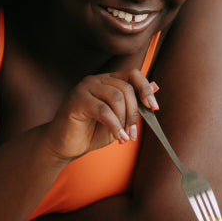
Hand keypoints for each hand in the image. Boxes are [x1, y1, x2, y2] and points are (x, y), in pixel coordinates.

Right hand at [43, 69, 158, 161]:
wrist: (65, 146)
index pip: (133, 74)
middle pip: (126, 88)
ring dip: (124, 120)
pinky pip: (103, 110)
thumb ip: (135, 103)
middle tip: (132, 134)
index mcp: (107, 81)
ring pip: (116, 97)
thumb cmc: (91, 132)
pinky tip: (118, 137)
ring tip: (123, 137)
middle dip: (134, 114)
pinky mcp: (76, 100)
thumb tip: (156, 85)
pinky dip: (114, 125)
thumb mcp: (119, 119)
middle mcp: (96, 80)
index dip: (145, 89)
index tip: (154, 108)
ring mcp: (85, 87)